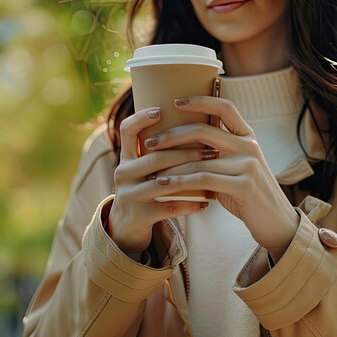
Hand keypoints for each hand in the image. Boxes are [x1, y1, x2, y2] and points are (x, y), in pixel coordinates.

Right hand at [107, 107, 210, 254]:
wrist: (128, 227)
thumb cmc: (145, 190)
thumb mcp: (144, 169)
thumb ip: (159, 150)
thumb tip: (195, 120)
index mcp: (126, 157)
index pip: (127, 130)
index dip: (142, 118)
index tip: (162, 110)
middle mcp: (123, 173)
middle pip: (154, 157)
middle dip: (185, 152)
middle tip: (211, 149)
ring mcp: (129, 195)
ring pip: (162, 183)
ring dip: (190, 177)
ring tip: (212, 172)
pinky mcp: (139, 215)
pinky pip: (168, 208)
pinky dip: (189, 204)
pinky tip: (207, 202)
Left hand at [145, 96, 299, 259]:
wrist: (276, 221)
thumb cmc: (248, 194)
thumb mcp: (235, 167)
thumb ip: (217, 153)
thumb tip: (181, 144)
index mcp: (247, 136)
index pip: (225, 107)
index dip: (200, 100)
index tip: (175, 101)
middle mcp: (249, 146)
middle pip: (204, 130)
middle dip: (172, 135)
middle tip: (149, 143)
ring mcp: (248, 165)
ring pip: (199, 159)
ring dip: (170, 164)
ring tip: (150, 169)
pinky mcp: (244, 186)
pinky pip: (204, 180)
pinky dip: (181, 182)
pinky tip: (164, 185)